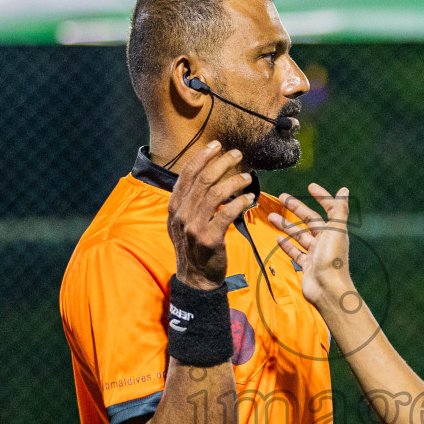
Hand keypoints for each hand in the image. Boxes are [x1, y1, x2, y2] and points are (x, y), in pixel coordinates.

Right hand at [166, 141, 254, 289]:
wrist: (196, 278)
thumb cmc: (193, 247)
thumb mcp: (182, 223)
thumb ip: (189, 201)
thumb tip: (202, 176)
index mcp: (175, 207)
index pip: (187, 174)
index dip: (202, 156)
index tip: (217, 145)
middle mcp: (182, 214)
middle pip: (204, 180)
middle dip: (222, 162)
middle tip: (237, 154)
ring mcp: (195, 226)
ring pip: (217, 193)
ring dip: (234, 181)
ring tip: (247, 177)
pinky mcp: (210, 238)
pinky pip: (227, 213)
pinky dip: (240, 202)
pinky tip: (249, 198)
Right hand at [269, 183, 351, 308]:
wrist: (328, 289)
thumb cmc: (333, 260)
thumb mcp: (336, 230)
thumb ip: (339, 210)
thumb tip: (344, 189)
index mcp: (334, 231)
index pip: (328, 209)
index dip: (321, 197)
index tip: (311, 187)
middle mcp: (325, 240)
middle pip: (309, 220)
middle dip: (295, 208)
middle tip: (282, 197)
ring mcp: (315, 253)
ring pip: (298, 235)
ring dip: (286, 225)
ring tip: (271, 217)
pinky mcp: (307, 265)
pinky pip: (295, 252)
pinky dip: (287, 245)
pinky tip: (278, 238)